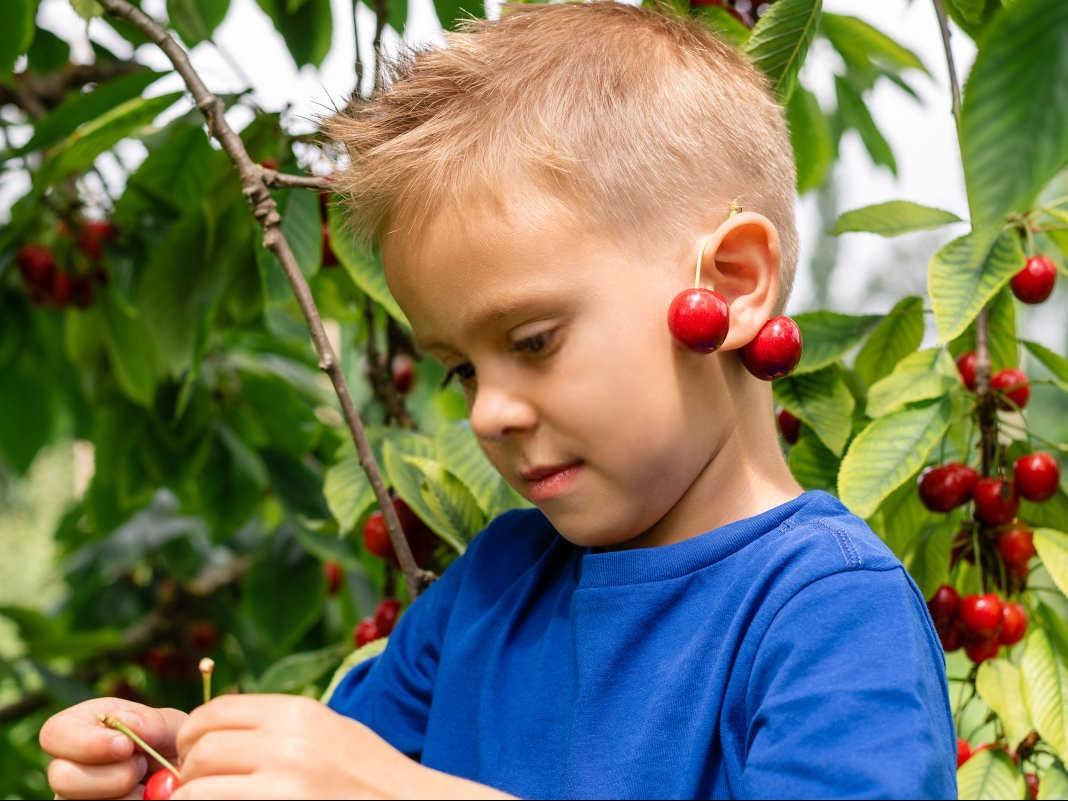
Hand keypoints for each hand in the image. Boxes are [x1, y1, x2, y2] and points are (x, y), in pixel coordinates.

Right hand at [39, 697, 186, 799]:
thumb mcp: (170, 726)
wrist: (178, 776)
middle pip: (61, 777)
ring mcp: (72, 796)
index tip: (125, 746)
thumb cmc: (169, 745)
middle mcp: (68, 764)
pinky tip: (141, 798)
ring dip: (123, 797)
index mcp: (82, 726)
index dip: (87, 742)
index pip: (55, 732)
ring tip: (144, 785)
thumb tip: (125, 722)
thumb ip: (152, 722)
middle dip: (110, 776)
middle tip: (141, 768)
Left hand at [172, 694, 436, 798]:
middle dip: (189, 772)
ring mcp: (281, 787)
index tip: (192, 753)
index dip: (193, 734)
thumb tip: (214, 734)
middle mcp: (286, 744)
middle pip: (201, 750)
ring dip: (195, 797)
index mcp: (298, 713)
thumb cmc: (369, 773)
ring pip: (197, 790)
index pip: (215, 712)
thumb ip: (276, 727)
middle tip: (198, 786)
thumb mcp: (327, 731)